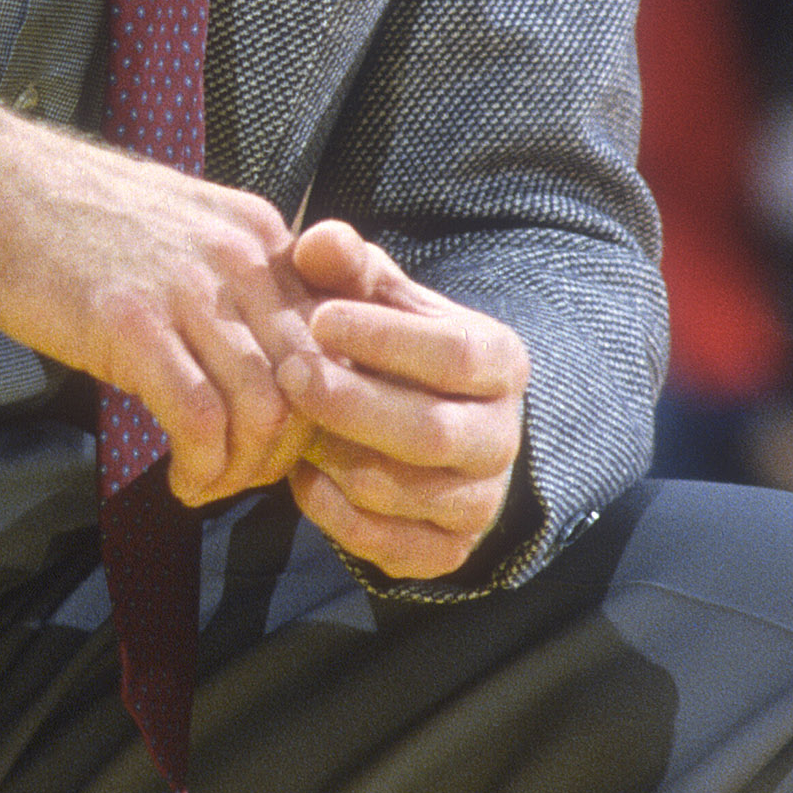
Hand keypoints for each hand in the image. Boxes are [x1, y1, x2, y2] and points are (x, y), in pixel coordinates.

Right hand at [0, 80, 318, 503]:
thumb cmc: (68, 213)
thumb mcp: (179, 227)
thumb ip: (228, 277)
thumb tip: (254, 349)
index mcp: (259, 232)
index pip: (332, 335)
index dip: (317, 403)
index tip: (279, 435)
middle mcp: (241, 256)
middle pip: (310, 380)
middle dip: (286, 448)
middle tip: (246, 475)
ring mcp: (189, 289)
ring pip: (264, 408)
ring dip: (244, 469)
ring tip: (211, 483)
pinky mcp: (133, 326)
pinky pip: (201, 420)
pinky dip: (202, 467)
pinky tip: (181, 480)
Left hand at [271, 219, 528, 580]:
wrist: (416, 416)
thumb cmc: (388, 342)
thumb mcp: (374, 295)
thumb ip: (346, 263)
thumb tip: (319, 242)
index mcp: (500, 363)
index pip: (456, 355)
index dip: (386, 338)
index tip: (320, 317)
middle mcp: (502, 437)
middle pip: (431, 432)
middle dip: (352, 405)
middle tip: (290, 374)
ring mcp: (480, 501)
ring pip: (402, 491)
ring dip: (336, 458)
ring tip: (291, 424)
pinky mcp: (448, 550)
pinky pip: (388, 545)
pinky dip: (335, 514)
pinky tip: (305, 474)